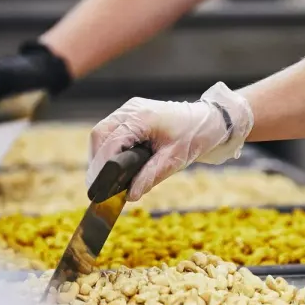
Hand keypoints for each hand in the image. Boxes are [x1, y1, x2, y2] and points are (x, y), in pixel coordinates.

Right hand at [87, 82, 253, 200]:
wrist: (208, 121)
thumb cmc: (194, 137)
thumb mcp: (174, 160)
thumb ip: (150, 177)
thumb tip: (129, 196)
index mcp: (142, 117)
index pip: (111, 142)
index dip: (101, 166)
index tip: (96, 187)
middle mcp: (132, 109)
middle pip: (100, 134)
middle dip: (96, 161)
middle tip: (97, 186)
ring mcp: (130, 109)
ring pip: (102, 131)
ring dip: (100, 154)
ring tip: (103, 178)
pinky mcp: (132, 113)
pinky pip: (112, 129)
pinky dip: (108, 147)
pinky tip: (112, 164)